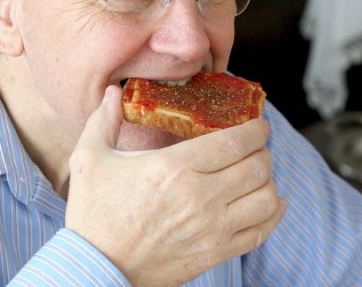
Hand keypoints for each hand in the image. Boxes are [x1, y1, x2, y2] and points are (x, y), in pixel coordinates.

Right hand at [65, 85, 285, 285]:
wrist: (95, 271)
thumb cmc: (93, 215)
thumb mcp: (89, 160)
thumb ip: (104, 120)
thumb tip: (111, 92)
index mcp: (173, 167)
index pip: (234, 141)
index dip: (256, 130)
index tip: (259, 125)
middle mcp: (199, 196)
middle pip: (256, 166)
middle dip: (263, 151)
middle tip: (257, 146)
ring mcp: (211, 228)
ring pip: (265, 198)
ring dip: (268, 181)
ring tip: (258, 173)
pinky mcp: (215, 253)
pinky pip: (261, 231)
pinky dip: (272, 214)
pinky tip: (270, 203)